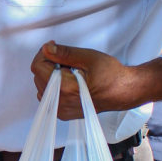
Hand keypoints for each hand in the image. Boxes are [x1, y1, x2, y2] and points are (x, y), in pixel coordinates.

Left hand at [31, 41, 161, 120]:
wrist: (124, 92)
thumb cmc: (111, 74)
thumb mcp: (88, 57)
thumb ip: (64, 53)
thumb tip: (46, 49)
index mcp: (65, 88)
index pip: (38, 68)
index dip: (44, 54)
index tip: (55, 47)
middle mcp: (60, 102)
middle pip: (38, 77)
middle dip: (48, 64)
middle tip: (67, 59)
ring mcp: (62, 111)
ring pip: (42, 87)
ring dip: (50, 75)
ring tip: (69, 71)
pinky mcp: (64, 114)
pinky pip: (49, 97)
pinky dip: (54, 86)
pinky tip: (68, 81)